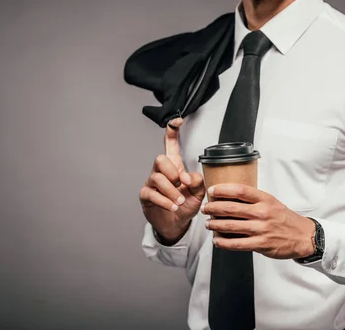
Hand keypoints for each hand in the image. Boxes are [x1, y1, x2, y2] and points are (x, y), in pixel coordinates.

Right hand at [139, 118, 205, 243]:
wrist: (176, 225)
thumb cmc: (186, 205)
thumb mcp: (199, 194)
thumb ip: (198, 182)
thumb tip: (189, 177)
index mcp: (175, 166)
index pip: (170, 144)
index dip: (172, 131)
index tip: (177, 120)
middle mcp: (161, 171)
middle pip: (160, 159)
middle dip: (172, 171)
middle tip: (181, 184)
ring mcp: (151, 183)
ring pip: (157, 178)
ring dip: (171, 191)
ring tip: (179, 202)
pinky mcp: (145, 196)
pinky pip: (151, 193)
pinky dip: (164, 201)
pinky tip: (172, 207)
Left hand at [201, 183, 315, 259]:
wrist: (303, 236)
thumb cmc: (284, 218)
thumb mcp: (271, 202)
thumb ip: (253, 200)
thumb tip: (229, 197)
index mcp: (264, 199)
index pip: (240, 190)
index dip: (223, 189)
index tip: (212, 190)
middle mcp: (262, 212)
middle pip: (231, 208)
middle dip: (214, 208)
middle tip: (205, 208)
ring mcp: (261, 229)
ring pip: (231, 226)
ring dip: (215, 225)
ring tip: (208, 224)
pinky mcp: (261, 244)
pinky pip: (237, 244)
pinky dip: (224, 242)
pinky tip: (217, 241)